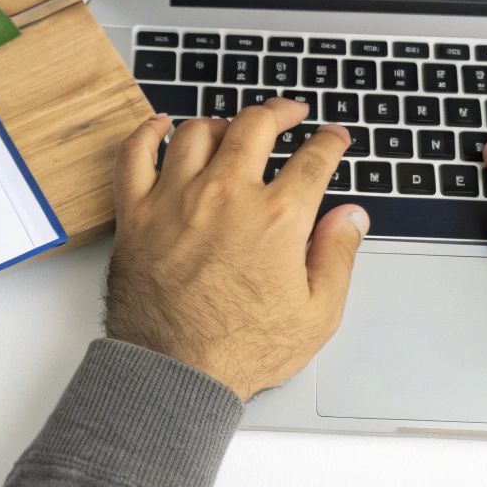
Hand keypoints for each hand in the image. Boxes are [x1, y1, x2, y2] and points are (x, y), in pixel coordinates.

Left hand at [104, 98, 370, 400]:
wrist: (174, 374)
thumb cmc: (241, 351)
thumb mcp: (317, 314)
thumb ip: (338, 256)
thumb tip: (351, 217)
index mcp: (277, 218)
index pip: (313, 158)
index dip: (330, 141)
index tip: (333, 137)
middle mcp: (227, 195)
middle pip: (255, 125)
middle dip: (280, 112)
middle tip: (289, 113)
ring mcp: (176, 199)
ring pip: (198, 132)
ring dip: (222, 123)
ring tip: (232, 128)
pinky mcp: (137, 213)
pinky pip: (135, 154)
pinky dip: (147, 133)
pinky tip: (159, 125)